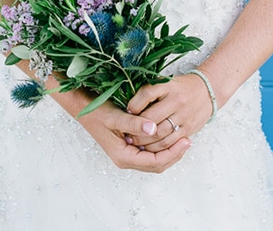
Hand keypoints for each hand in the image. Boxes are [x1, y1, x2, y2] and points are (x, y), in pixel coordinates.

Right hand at [77, 100, 191, 172]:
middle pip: (157, 164)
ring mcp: (128, 154)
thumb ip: (134, 124)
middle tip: (188, 140)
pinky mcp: (129, 147)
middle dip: (174, 154)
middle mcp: (126, 159)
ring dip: (169, 151)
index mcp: (124, 156)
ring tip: (183, 138)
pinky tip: (170, 135)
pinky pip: (150, 153)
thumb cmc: (98, 112)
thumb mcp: (116, 117)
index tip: (186, 141)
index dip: (172, 153)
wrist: (84, 108)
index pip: (155, 162)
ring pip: (154, 160)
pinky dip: (162, 147)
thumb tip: (154, 129)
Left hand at [126, 74, 214, 151]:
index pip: (147, 93)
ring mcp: (183, 115)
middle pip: (151, 117)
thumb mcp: (166, 83)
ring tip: (134, 143)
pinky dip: (157, 148)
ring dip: (144, 141)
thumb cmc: (180, 88)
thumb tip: (129, 110)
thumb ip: (149, 93)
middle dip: (135, 128)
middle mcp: (176, 100)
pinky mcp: (188, 128)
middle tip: (125, 135)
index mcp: (168, 85)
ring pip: (159, 134)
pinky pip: (169, 142)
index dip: (134, 104)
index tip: (126, 112)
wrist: (207, 91)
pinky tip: (148, 148)